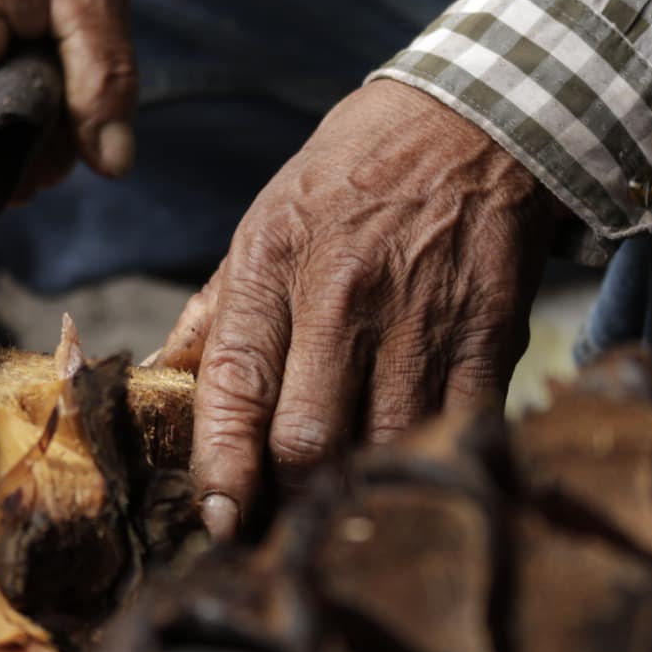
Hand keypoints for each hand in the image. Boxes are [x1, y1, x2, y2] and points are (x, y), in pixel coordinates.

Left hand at [157, 79, 564, 538]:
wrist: (478, 122)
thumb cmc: (357, 173)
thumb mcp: (269, 219)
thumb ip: (217, 308)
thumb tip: (163, 378)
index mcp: (273, 262)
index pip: (235, 385)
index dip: (222, 467)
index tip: (219, 518)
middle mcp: (343, 295)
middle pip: (307, 439)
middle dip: (288, 500)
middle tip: (280, 528)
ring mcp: (420, 321)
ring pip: (381, 449)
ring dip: (357, 494)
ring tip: (341, 515)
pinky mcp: (489, 338)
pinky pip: (452, 431)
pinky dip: (425, 463)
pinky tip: (409, 475)